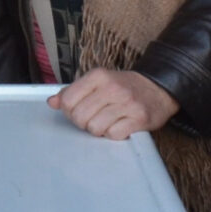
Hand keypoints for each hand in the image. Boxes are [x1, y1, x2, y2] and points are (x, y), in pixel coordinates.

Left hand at [47, 68, 178, 140]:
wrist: (157, 88)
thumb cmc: (124, 87)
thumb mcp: (98, 82)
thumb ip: (73, 91)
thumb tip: (53, 102)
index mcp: (98, 76)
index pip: (68, 100)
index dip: (69, 111)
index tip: (77, 110)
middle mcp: (112, 87)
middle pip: (80, 117)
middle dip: (83, 122)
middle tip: (94, 118)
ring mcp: (127, 103)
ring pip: (95, 128)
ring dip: (99, 130)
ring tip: (107, 121)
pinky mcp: (139, 118)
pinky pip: (113, 135)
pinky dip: (114, 134)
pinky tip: (119, 125)